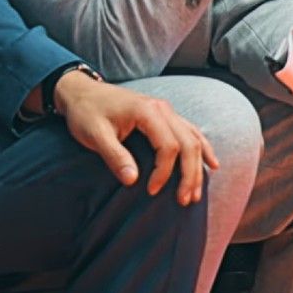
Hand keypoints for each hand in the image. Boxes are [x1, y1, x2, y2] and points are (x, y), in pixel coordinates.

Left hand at [53, 71, 215, 205]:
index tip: (151, 191)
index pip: (168, 146)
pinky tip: (212, 164)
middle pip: (188, 144)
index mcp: (147, 111)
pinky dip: (202, 149)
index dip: (163, 172)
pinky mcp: (164, 115)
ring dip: (197, 167)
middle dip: (189, 175)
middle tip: (183, 200)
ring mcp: (165, 110)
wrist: (80, 92)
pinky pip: (191, 132)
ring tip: (195, 194)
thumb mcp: (94, 134)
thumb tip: (133, 181)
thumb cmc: (86, 112)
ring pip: (193, 139)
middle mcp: (162, 108)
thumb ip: (114, 156)